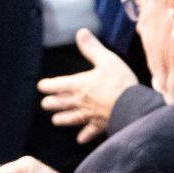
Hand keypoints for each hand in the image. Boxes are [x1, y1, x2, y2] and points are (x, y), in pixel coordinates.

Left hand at [38, 28, 137, 143]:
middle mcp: (81, 101)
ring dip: (63, 119)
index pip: (58, 85)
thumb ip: (92, 48)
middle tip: (45, 104)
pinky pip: (90, 131)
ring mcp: (90, 115)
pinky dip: (84, 135)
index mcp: (80, 84)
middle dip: (52, 103)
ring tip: (55, 121)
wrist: (132, 105)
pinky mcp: (100, 125)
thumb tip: (81, 33)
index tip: (41, 86)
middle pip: (62, 103)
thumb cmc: (119, 82)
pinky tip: (80, 139)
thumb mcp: (106, 60)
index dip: (48, 86)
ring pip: (72, 118)